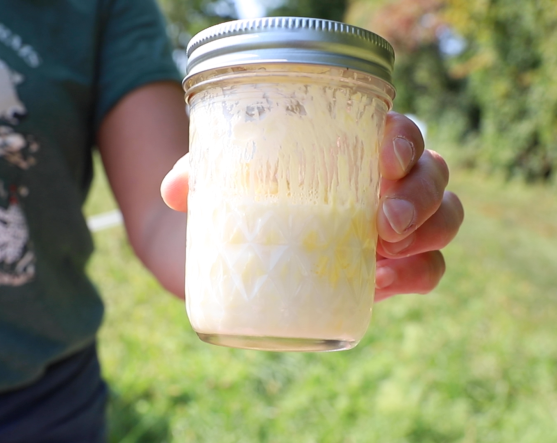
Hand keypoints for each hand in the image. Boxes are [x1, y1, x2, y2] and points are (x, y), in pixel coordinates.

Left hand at [160, 112, 463, 300]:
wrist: (236, 255)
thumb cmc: (236, 203)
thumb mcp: (216, 182)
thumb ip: (195, 176)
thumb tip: (175, 190)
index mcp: (353, 145)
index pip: (399, 130)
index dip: (405, 139)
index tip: (383, 158)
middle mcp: (383, 182)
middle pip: (433, 173)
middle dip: (420, 194)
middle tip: (382, 221)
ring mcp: (392, 227)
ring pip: (444, 218)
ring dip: (429, 233)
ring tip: (385, 252)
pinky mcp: (389, 269)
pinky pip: (427, 270)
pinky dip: (417, 275)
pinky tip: (381, 283)